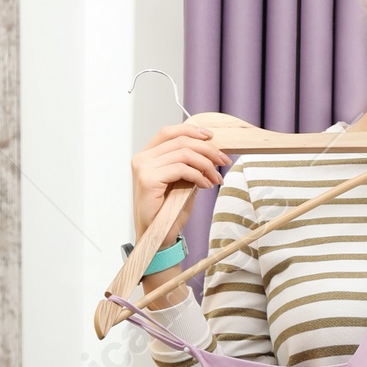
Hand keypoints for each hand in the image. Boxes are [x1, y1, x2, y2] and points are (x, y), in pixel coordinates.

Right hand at [131, 123, 231, 246]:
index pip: (168, 132)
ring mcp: (144, 168)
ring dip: (206, 165)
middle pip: (180, 141)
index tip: (211, 137)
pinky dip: (198, 176)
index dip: (191, 130)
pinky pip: (182, 169)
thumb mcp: (181, 182)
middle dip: (207, 150)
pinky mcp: (148, 179)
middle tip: (223, 160)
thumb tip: (210, 150)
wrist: (157, 235)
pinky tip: (205, 185)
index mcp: (147, 156)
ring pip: (184, 154)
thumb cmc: (168, 211)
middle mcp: (142, 159)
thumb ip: (188, 164)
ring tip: (216, 178)